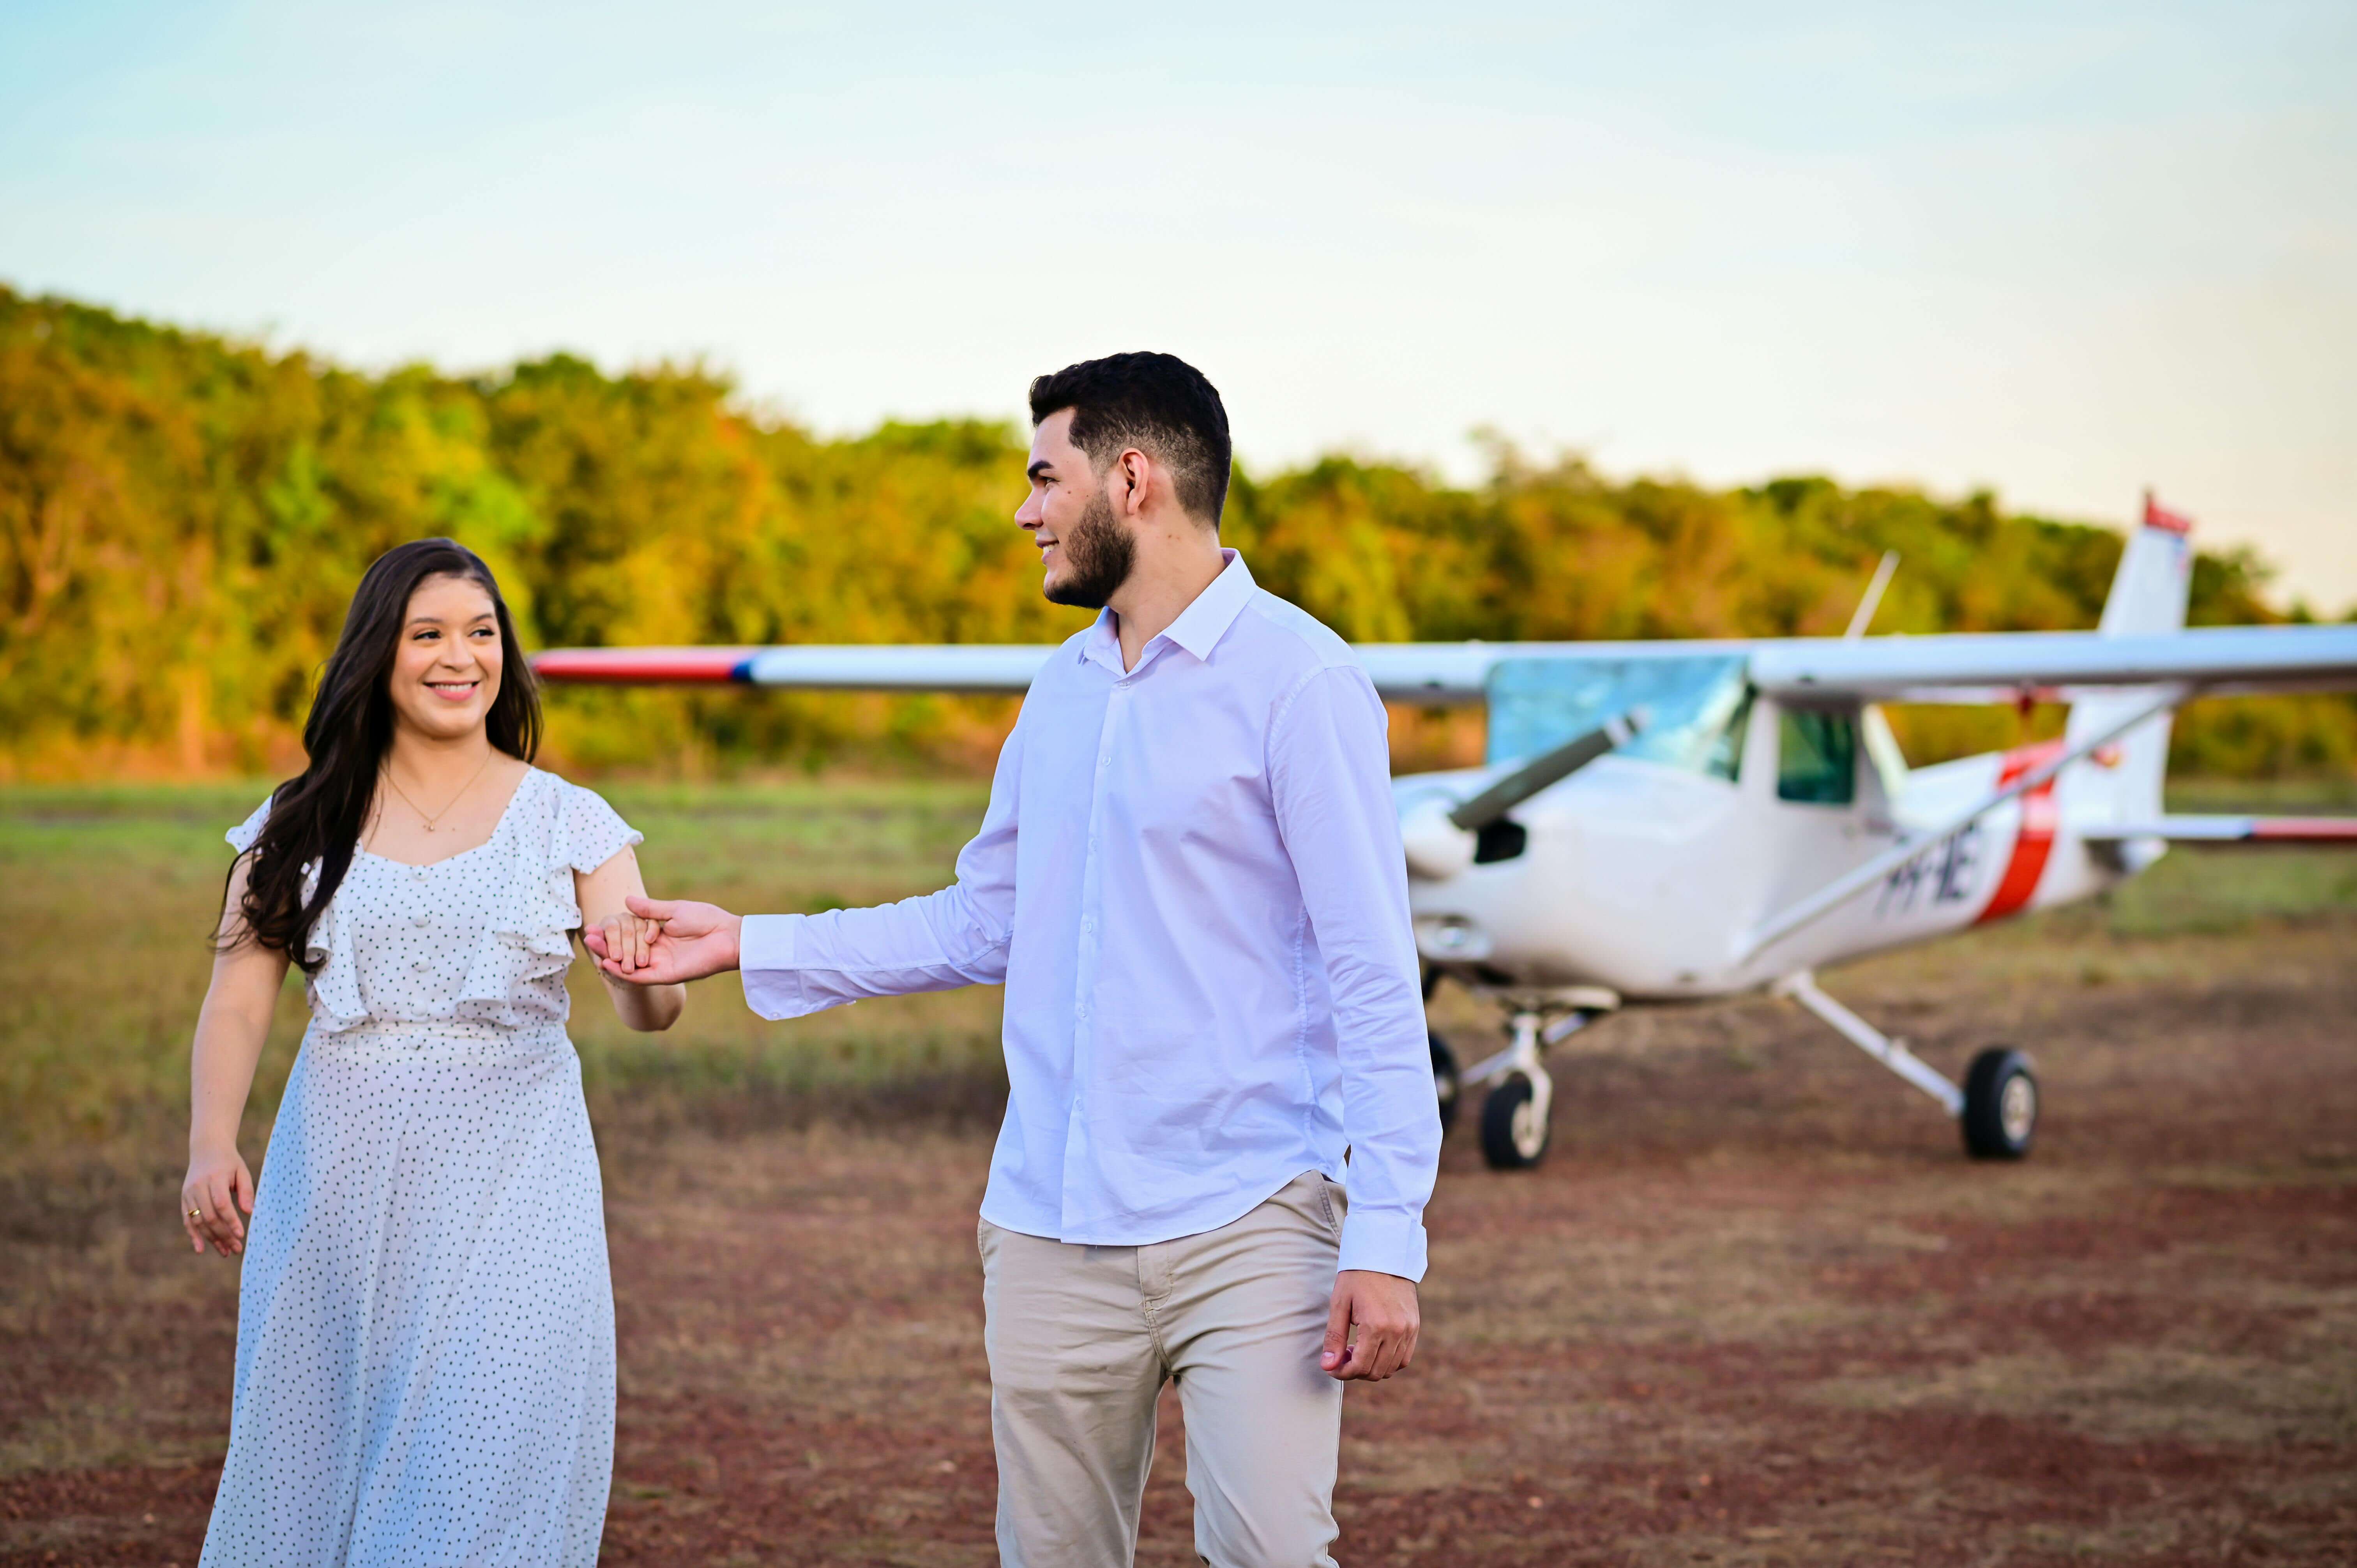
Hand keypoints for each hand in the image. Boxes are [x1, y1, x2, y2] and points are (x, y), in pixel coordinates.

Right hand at [182, 1145, 254, 1256]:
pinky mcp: (184, 1199)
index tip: (241, 1235)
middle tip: (236, 1249)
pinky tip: (201, 1249)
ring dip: (211, 1239)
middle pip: (209, 1216)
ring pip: (198, 1221)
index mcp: (215, 1178)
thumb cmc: (229, 1162)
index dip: (231, 1221)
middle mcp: (198, 1187)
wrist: (207, 1149)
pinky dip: (193, 1236)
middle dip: (223, 1235)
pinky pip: (187, 1220)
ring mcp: (188, 1194)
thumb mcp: (242, 1171)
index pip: (222, 1204)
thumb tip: (249, 1213)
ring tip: (225, 1252)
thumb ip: (246, 1191)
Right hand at [582, 895, 741, 984]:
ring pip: (629, 965)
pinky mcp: (667, 975)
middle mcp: (657, 951)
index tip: (595, 925)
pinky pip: (641, 977)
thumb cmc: (707, 919)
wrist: (728, 936)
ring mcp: (661, 964)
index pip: (629, 936)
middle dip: (606, 944)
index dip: (612, 932)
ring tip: (593, 947)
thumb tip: (627, 901)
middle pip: (625, 951)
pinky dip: (624, 973)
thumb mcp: (675, 910)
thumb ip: (650, 909)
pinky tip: (608, 964)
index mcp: (659, 935)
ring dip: (610, 957)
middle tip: (588, 936)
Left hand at [1321, 1269, 1419, 1380]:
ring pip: (1391, 1368)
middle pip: (1375, 1372)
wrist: (1384, 1254)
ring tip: (1357, 1349)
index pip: (1360, 1367)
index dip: (1343, 1372)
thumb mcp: (1339, 1304)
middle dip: (1355, 1371)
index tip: (1331, 1367)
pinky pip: (1404, 1358)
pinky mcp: (1415, 1326)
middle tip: (1342, 1356)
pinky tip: (1374, 1348)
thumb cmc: (1357, 1277)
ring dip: (1372, 1367)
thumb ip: (1334, 1338)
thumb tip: (1328, 1366)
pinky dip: (1388, 1361)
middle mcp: (1396, 1331)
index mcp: (1376, 1325)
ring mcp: (1409, 1330)